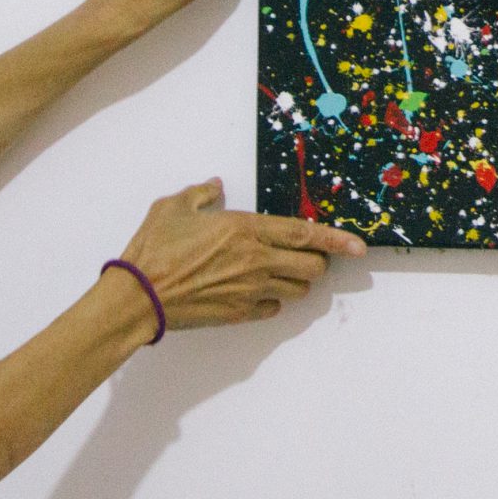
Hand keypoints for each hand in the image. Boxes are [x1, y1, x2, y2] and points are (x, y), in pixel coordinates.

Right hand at [116, 178, 365, 328]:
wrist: (138, 297)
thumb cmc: (154, 249)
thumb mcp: (174, 206)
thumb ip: (201, 193)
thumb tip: (215, 185)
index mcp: (246, 230)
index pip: (306, 234)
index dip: (337, 240)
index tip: (359, 246)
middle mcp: (256, 261)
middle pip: (311, 266)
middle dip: (318, 260)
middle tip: (309, 254)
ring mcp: (250, 290)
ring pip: (298, 288)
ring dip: (299, 279)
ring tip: (283, 270)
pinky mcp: (239, 313)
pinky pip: (273, 306)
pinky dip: (274, 298)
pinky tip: (260, 290)